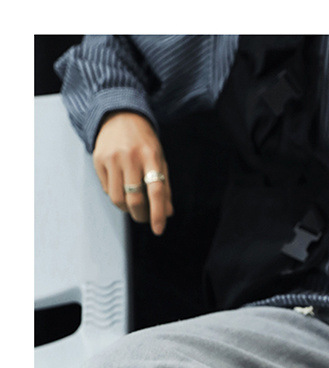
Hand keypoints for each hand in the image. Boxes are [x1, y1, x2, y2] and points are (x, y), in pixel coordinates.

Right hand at [93, 111, 173, 234]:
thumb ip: (164, 186)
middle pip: (135, 199)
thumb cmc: (143, 142)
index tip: (158, 230)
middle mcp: (130, 156)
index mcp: (150, 155)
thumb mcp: (159, 159)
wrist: (119, 115)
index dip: (158, 213)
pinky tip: (120, 186)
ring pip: (118, 199)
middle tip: (144, 218)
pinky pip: (106, 190)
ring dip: (126, 209)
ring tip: (132, 204)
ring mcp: (112, 158)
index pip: (156, 190)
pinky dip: (115, 195)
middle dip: (140, 215)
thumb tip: (167, 213)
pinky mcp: (98, 160)